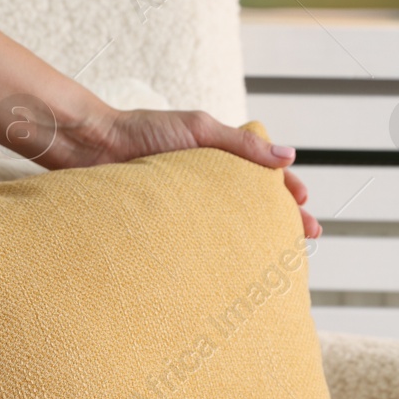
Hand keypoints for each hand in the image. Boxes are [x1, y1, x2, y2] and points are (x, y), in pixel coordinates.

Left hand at [51, 108, 320, 238]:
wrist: (91, 148)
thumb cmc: (140, 132)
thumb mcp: (198, 130)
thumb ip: (242, 144)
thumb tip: (288, 155)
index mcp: (217, 156)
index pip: (263, 174)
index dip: (286, 190)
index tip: (305, 205)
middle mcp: (205, 182)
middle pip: (253, 203)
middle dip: (282, 219)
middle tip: (306, 238)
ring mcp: (187, 205)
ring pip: (229, 224)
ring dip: (254, 239)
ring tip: (274, 258)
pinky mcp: (167, 225)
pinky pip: (198, 240)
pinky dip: (218, 253)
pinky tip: (230, 269)